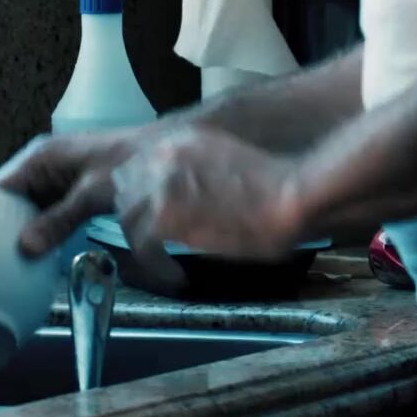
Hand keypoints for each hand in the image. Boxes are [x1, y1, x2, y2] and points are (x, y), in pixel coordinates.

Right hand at [0, 128, 144, 256]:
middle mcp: (43, 167)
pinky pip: (51, 214)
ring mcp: (58, 180)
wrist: (166, 152)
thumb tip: (25, 247)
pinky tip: (45, 253)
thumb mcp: (91, 194)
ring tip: (18, 263)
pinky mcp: (73, 193)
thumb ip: (58, 220)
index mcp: (39, 158)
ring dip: (29, 233)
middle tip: (2, 261)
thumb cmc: (129, 162)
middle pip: (13, 202)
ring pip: (32, 210)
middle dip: (8, 229)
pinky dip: (48, 231)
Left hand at [111, 127, 307, 283]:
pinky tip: (174, 275)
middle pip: (124, 191)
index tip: (153, 215)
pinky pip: (142, 246)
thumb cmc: (277, 185)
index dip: (141, 195)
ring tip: (165, 262)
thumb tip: (183, 197)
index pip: (135, 167)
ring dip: (144, 243)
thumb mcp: (226, 160)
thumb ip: (196, 172)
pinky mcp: (164, 216)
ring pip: (128, 219)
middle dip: (138, 217)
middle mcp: (162, 156)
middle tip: (157, 242)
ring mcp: (159, 184)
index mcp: (179, 141)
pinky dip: (156, 265)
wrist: (291, 194)